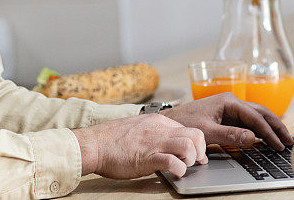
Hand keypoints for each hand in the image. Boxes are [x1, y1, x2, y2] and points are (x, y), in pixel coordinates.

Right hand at [72, 113, 206, 178]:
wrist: (93, 144)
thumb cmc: (112, 140)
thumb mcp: (138, 128)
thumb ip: (154, 133)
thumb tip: (167, 143)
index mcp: (158, 121)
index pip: (188, 128)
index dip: (196, 144)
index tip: (197, 155)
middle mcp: (159, 129)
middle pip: (195, 134)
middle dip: (199, 150)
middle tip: (194, 162)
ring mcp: (154, 142)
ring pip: (188, 145)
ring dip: (191, 159)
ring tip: (183, 166)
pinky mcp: (147, 158)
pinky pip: (173, 162)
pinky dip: (179, 170)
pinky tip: (175, 173)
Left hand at [160, 93, 293, 149]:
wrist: (171, 122)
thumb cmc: (185, 123)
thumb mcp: (207, 131)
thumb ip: (230, 135)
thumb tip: (252, 138)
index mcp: (228, 101)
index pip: (255, 116)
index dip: (268, 131)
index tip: (278, 143)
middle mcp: (232, 102)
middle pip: (261, 112)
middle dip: (276, 126)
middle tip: (288, 140)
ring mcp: (231, 109)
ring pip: (257, 116)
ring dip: (270, 127)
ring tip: (283, 139)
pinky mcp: (228, 116)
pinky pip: (249, 122)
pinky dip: (260, 129)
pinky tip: (267, 138)